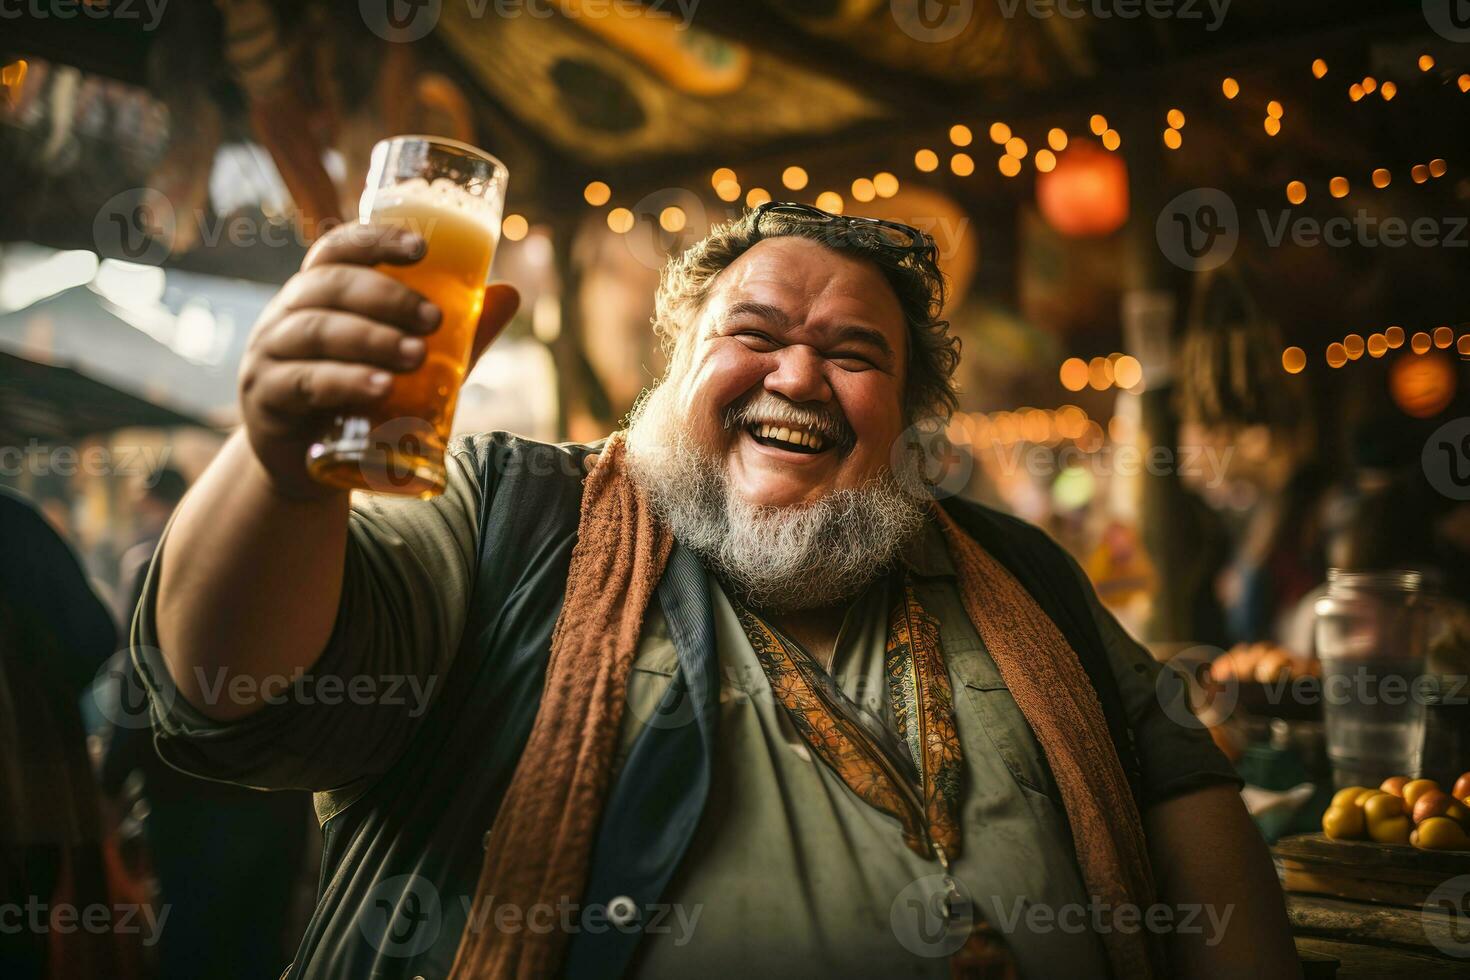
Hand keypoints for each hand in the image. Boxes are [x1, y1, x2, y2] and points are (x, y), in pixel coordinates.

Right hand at [237, 222, 520, 498]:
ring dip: (371, 338)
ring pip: (317, 332)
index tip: (422, 249)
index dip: (375, 241)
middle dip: (387, 297)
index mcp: (318, 294)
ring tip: (417, 355)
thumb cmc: (361, 399)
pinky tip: (379, 388)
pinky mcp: (266, 401)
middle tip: (434, 320)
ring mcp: (269, 357)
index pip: (338, 249)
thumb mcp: (411, 365)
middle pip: (330, 286)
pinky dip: (345, 381)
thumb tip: (510, 292)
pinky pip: (304, 383)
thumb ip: (457, 333)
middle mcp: (286, 315)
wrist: (309, 467)